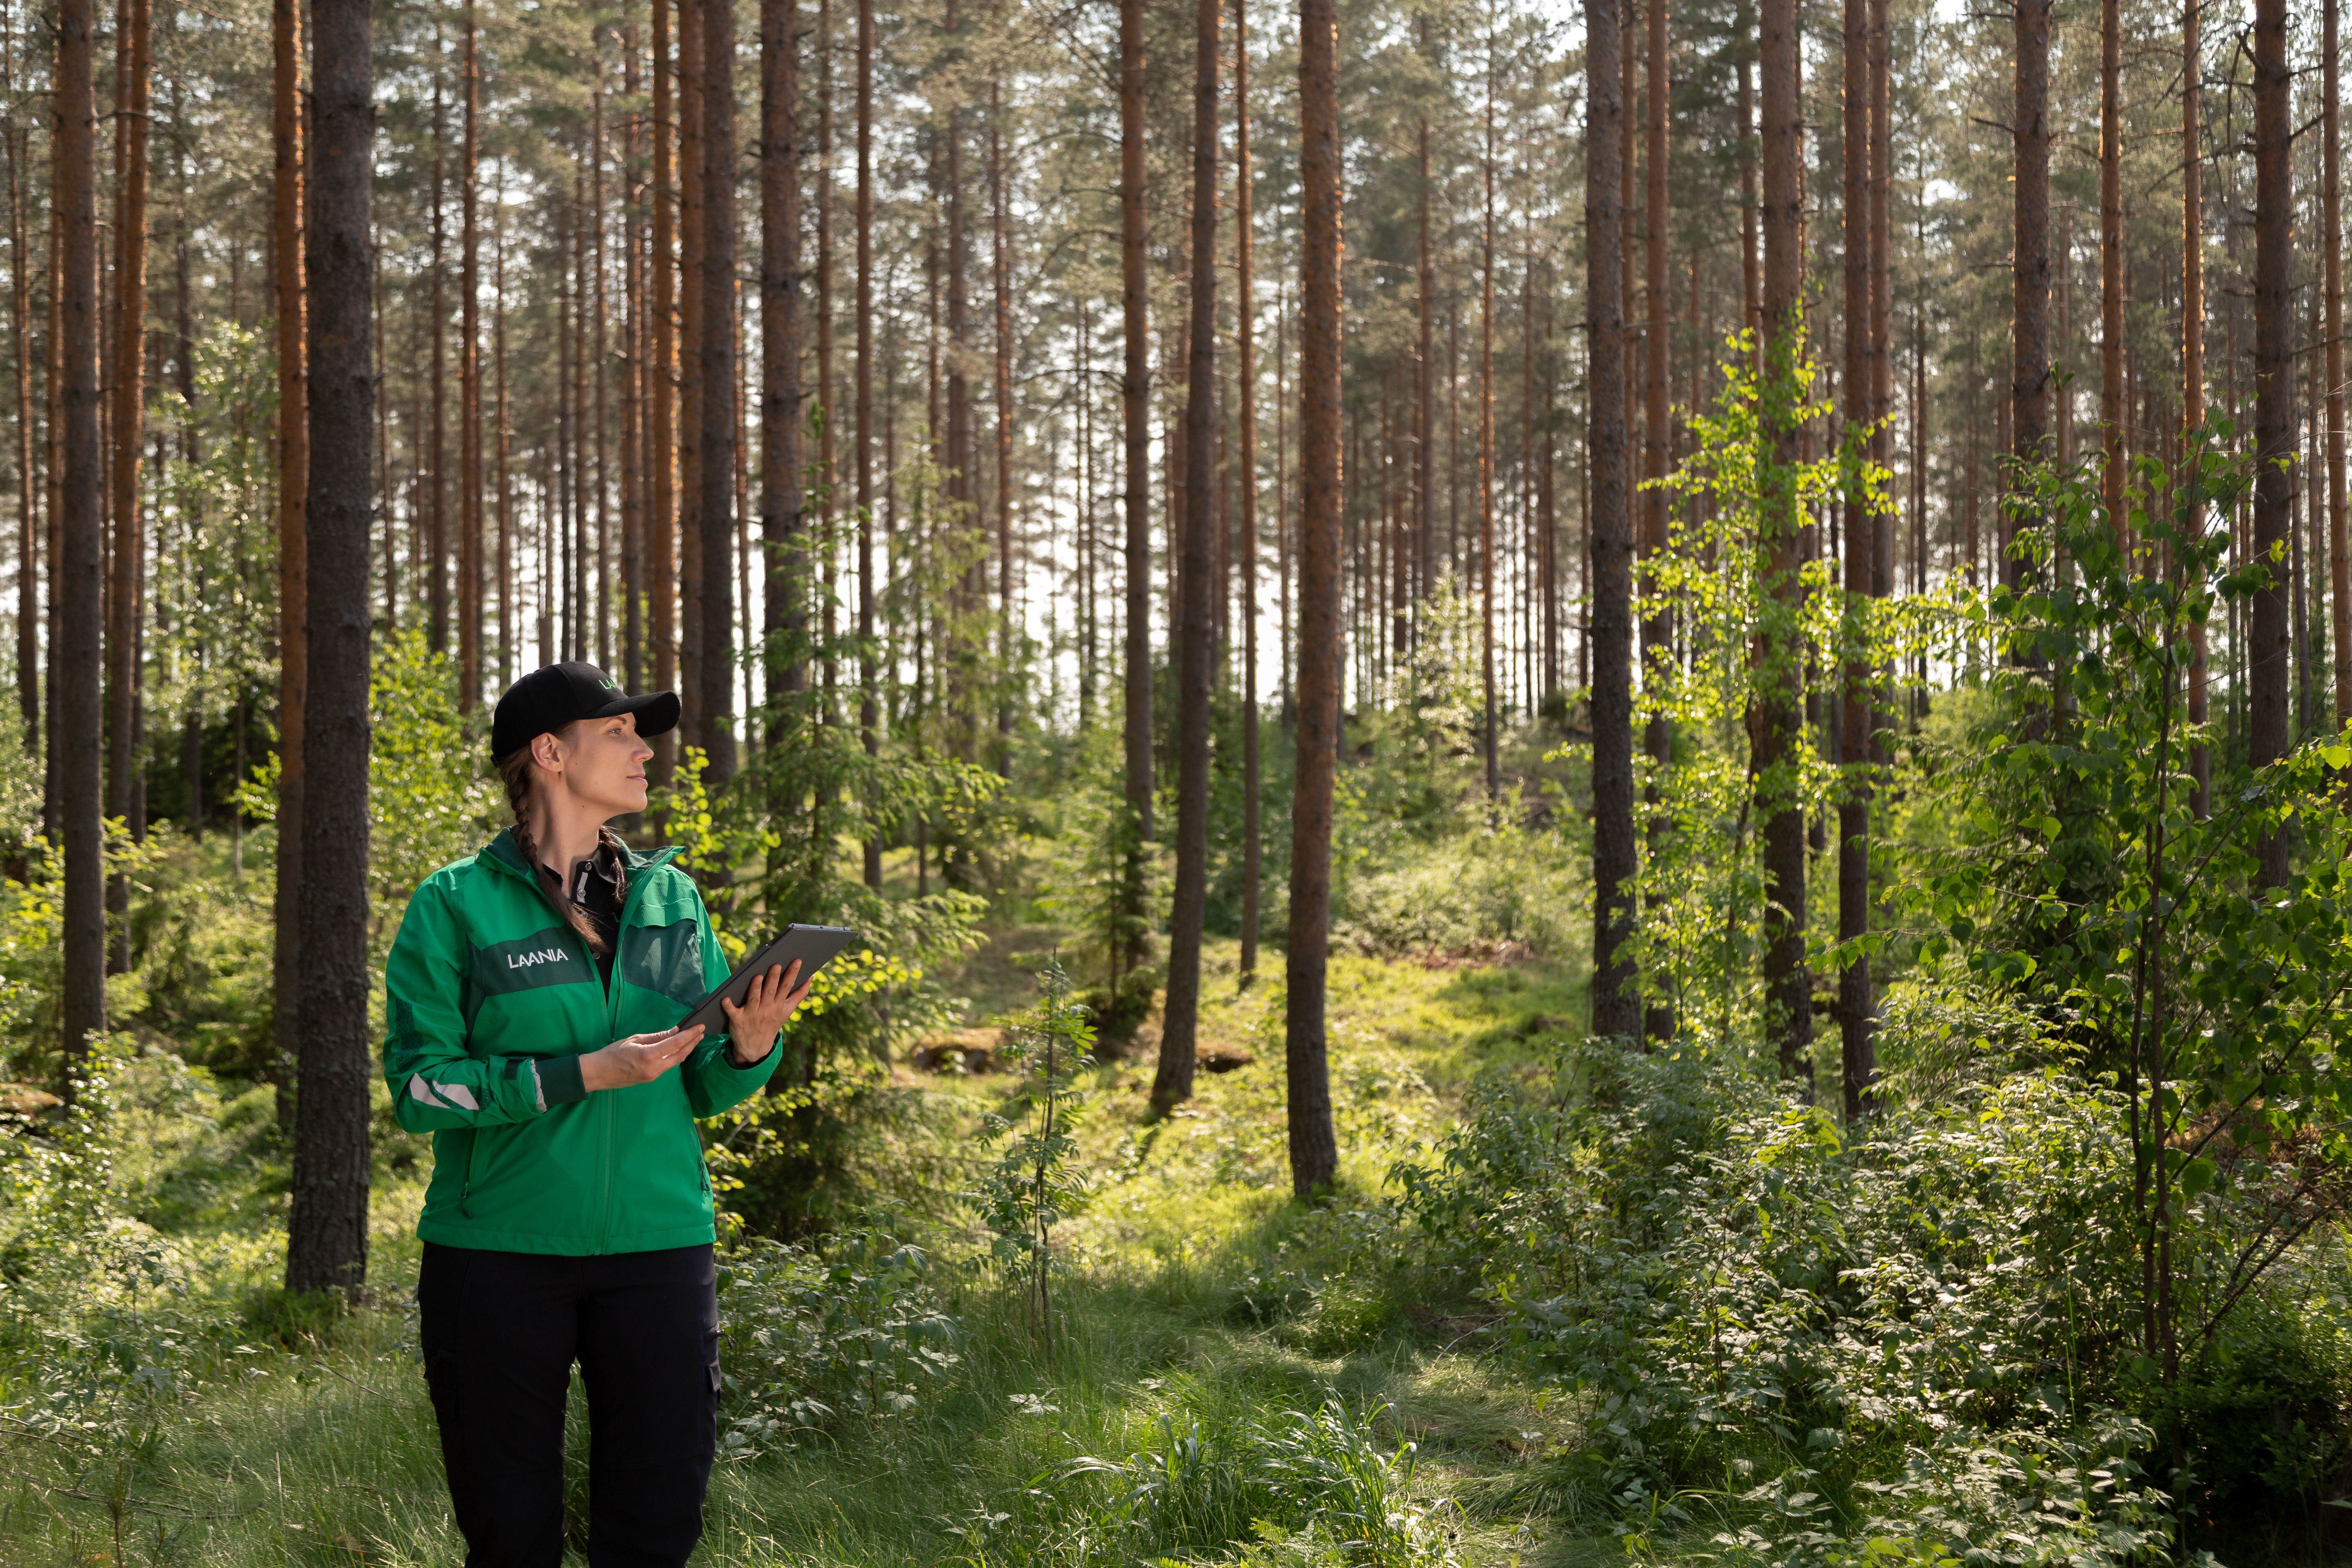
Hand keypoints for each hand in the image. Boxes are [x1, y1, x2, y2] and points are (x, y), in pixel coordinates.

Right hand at [578, 1025, 704, 1091]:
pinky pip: (668, 1066)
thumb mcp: (635, 1040)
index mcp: (649, 1056)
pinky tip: (680, 1049)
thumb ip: (657, 1037)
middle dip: (692, 1042)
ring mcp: (653, 1075)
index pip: (675, 1044)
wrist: (598, 1073)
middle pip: (680, 1054)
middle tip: (701, 1032)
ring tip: (694, 1039)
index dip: (690, 1034)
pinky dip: (676, 1056)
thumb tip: (675, 1031)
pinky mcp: (651, 1078)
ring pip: (675, 1062)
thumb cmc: (613, 1053)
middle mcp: (654, 1068)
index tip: (700, 1026)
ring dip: (686, 1050)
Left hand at [720, 960, 812, 1066]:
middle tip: (776, 965)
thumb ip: (799, 994)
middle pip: (770, 991)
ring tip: (756, 976)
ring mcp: (752, 1015)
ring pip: (754, 999)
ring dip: (755, 988)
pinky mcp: (738, 1020)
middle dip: (773, 978)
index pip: (787, 987)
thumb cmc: (772, 1022)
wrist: (756, 1047)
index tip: (797, 960)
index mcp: (779, 1005)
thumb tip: (810, 977)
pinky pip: (732, 1012)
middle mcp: (766, 1009)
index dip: (792, 974)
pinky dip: (728, 1006)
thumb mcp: (787, 1011)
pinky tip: (725, 998)